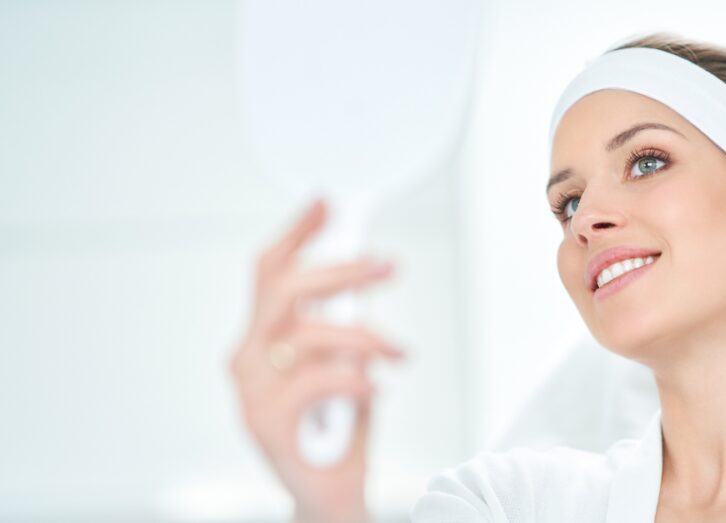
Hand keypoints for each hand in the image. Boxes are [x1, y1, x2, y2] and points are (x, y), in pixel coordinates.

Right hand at [228, 199, 403, 522]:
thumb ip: (343, 325)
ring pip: (307, 334)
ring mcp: (251, 392)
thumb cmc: (338, 428)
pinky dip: (356, 378)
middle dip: (341, 269)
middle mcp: (248, 360)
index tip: (329, 203)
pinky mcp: (266, 423)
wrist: (329, 494)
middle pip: (284, 290)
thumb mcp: (345, 362)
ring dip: (365, 335)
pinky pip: (317, 380)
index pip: (269, 272)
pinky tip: (375, 389)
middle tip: (386, 265)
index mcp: (262, 340)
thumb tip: (364, 277)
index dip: (298, 232)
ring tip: (398, 352)